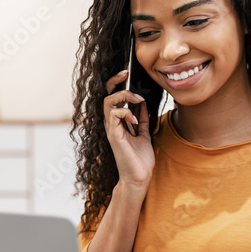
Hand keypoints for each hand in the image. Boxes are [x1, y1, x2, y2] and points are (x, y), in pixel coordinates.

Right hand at [103, 70, 154, 189]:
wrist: (139, 177)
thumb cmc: (140, 159)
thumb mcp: (144, 133)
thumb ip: (142, 119)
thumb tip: (143, 104)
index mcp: (118, 122)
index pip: (112, 97)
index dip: (117, 83)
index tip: (127, 73)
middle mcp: (112, 124)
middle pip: (106, 95)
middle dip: (115, 81)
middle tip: (126, 74)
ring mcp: (112, 129)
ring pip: (108, 102)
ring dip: (123, 96)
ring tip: (136, 98)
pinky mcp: (114, 136)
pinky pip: (113, 115)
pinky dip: (125, 112)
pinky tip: (134, 118)